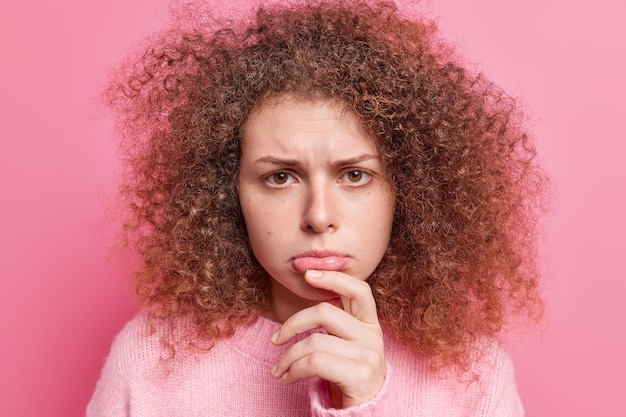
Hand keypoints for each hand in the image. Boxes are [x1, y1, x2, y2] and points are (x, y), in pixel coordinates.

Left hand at [269, 270, 385, 408]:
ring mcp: (368, 355)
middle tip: (275, 339)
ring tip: (279, 369)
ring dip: (287, 357)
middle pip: (325, 312)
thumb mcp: (345, 342)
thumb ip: (336, 319)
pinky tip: (289, 378)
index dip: (334, 277)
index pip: (359, 289)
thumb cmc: (347, 373)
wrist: (364, 412)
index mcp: (369, 322)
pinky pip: (315, 362)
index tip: (308, 274)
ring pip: (314, 341)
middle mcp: (373, 335)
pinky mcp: (359, 375)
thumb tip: (309, 283)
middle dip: (292, 324)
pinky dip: (294, 370)